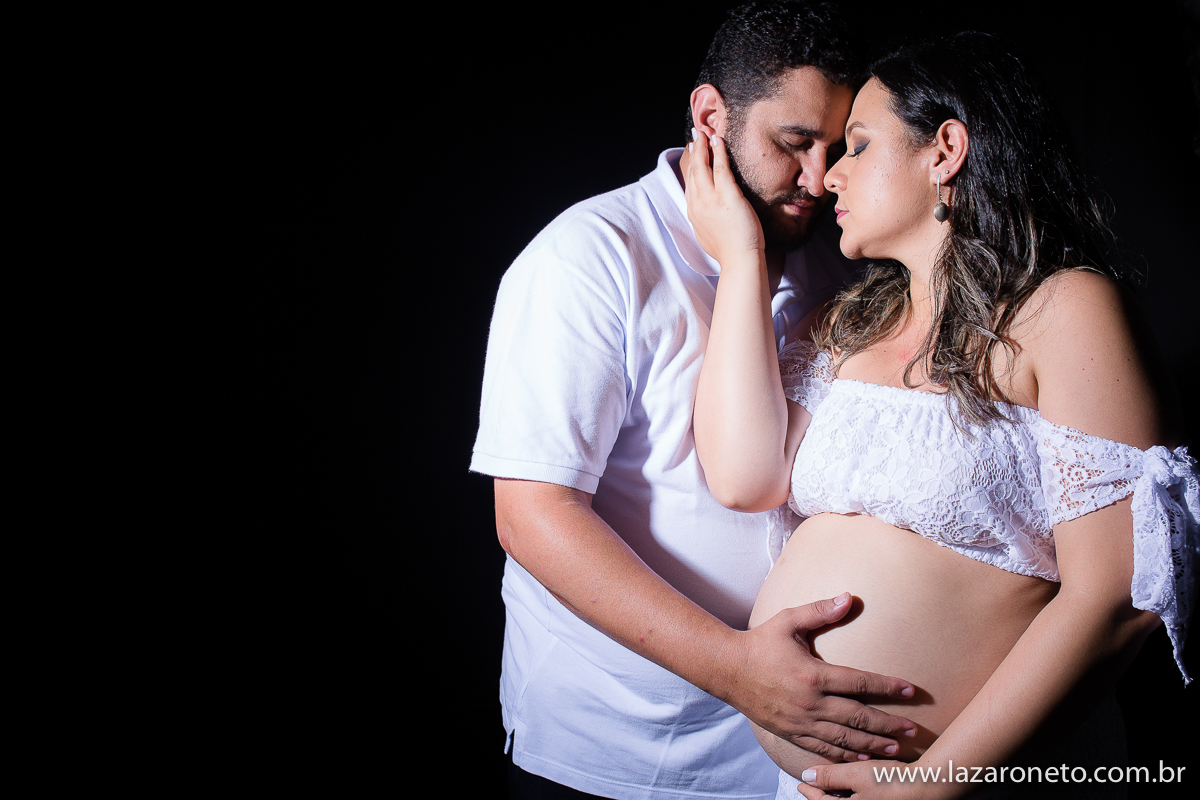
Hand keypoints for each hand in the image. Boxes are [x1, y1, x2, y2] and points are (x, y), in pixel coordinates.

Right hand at [684, 129, 764, 266]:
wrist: (739, 260)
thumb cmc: (731, 252)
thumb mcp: (710, 235)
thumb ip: (706, 220)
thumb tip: (710, 214)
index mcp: (693, 214)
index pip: (689, 185)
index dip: (690, 167)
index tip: (692, 155)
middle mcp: (697, 204)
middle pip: (692, 172)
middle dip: (693, 151)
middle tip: (695, 136)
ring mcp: (710, 199)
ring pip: (702, 166)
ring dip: (703, 146)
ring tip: (705, 133)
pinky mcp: (726, 195)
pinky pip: (720, 167)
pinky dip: (718, 152)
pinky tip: (718, 141)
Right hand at [725, 594, 917, 760]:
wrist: (727, 669)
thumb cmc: (760, 642)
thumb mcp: (788, 620)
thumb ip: (820, 610)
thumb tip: (849, 597)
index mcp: (812, 675)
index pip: (859, 682)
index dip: (887, 687)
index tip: (910, 690)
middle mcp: (809, 702)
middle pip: (858, 717)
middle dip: (888, 724)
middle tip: (912, 729)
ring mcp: (800, 721)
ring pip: (844, 738)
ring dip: (873, 744)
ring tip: (896, 748)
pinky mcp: (791, 732)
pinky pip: (823, 747)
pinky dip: (845, 754)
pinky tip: (862, 756)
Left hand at [797, 760, 951, 799]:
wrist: (928, 787)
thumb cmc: (892, 782)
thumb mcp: (857, 774)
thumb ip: (829, 776)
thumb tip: (805, 777)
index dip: (810, 792)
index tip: (800, 784)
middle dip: (823, 797)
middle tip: (811, 787)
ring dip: (838, 797)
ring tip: (830, 786)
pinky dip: (853, 797)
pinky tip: (853, 787)